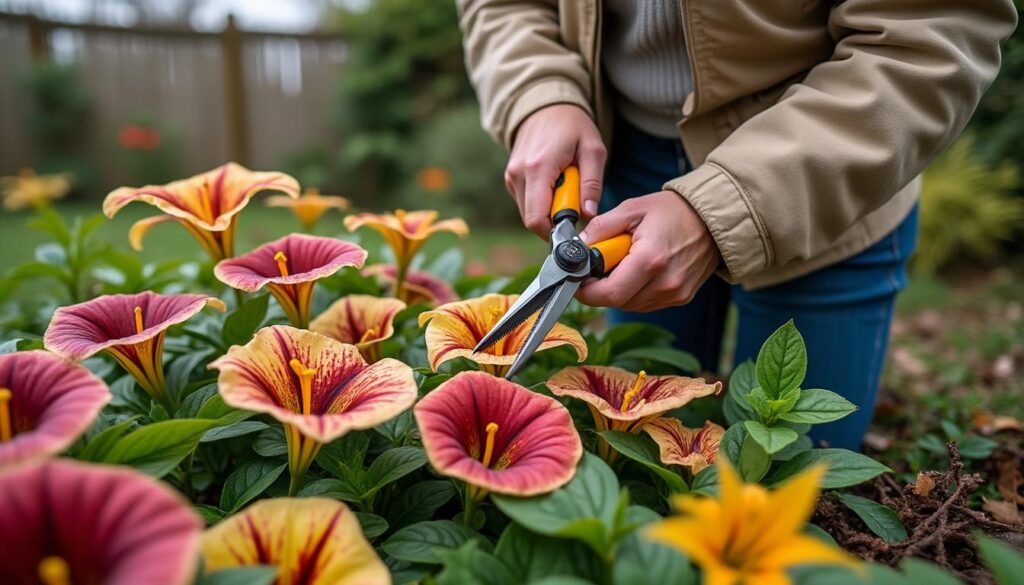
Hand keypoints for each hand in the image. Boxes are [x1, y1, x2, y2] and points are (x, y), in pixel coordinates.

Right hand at [505, 104, 606, 237]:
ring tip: (566, 189)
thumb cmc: (573, 126)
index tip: (575, 224)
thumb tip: (589, 215)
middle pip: (531, 220)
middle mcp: (518, 174)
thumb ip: (592, 184)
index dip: (555, 231)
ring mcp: (511, 177)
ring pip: (528, 214)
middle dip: (554, 221)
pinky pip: (526, 203)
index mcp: (538, 168)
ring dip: (549, 211)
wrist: (546, 107)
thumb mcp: (593, 150)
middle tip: (574, 203)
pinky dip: (542, 203)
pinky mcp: (510, 179)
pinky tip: (555, 185)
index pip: (536, 219)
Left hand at [577, 191, 721, 311]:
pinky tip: (640, 271)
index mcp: (650, 260)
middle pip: (617, 302)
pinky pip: (646, 303)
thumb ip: (602, 227)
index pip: (608, 294)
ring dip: (619, 290)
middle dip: (601, 289)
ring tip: (624, 264)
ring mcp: (675, 293)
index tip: (579, 279)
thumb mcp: (633, 209)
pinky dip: (635, 291)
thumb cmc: (673, 211)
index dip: (587, 291)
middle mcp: (665, 283)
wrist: (714, 220)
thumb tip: (580, 246)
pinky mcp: (681, 298)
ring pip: (631, 305)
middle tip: (600, 267)